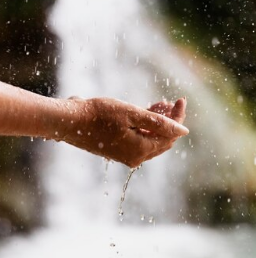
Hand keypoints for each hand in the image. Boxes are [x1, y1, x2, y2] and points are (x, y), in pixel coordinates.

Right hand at [57, 97, 187, 167]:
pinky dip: (145, 127)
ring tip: (159, 104)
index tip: (181, 99)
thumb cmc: (99, 115)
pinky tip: (145, 112)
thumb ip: (159, 123)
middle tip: (170, 101)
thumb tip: (183, 131)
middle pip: (162, 139)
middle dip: (169, 120)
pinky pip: (139, 139)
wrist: (70, 121)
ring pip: (150, 139)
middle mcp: (135, 157)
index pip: (170, 136)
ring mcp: (126, 155)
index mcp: (140, 150)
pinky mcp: (118, 150)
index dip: (178, 118)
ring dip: (157, 122)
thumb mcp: (132, 114)